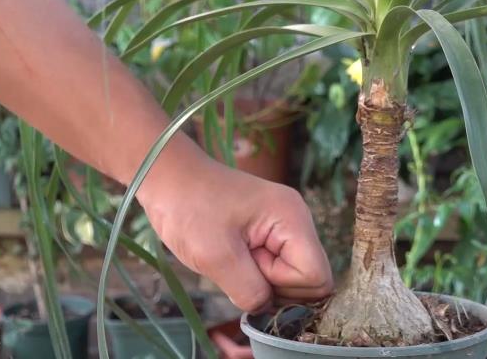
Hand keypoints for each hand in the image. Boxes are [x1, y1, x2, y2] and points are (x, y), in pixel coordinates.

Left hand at [139, 150, 333, 312]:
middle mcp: (297, 221)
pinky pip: (276, 269)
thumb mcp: (215, 255)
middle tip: (238, 262)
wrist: (169, 179)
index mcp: (292, 218)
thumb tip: (266, 308)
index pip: (317, 276)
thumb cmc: (188, 207)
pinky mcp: (270, 235)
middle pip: (309, 279)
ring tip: (233, 257)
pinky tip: (234, 257)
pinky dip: (254, 274)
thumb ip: (249, 290)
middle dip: (273, 284)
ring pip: (291, 278)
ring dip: (261, 280)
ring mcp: (284, 228)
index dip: (284, 285)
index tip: (250, 266)